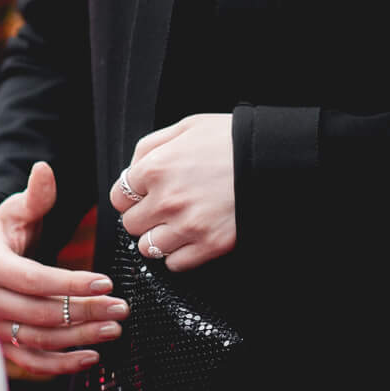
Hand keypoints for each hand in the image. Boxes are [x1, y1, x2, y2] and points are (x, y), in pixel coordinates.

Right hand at [0, 162, 129, 377]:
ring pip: (41, 340)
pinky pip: (33, 362)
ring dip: (80, 337)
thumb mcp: (14, 210)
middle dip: (86, 311)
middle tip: (122, 307)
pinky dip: (62, 365)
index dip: (72, 283)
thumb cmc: (1, 234)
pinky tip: (92, 358)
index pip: (35, 279)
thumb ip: (35, 195)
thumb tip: (45, 168)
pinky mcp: (2, 345)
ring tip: (114, 328)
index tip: (106, 282)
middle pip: (42, 313)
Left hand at [111, 114, 235, 272]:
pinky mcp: (209, 245)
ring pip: (148, 247)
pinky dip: (179, 253)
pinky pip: (175, 263)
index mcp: (156, 168)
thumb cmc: (230, 139)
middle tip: (162, 208)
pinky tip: (192, 236)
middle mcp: (166, 200)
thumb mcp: (186, 126)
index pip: (119, 196)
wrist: (270, 159)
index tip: (144, 195)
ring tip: (176, 224)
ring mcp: (187, 226)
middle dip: (144, 216)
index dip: (132, 195)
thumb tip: (133, 169)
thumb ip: (150, 146)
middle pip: (131, 224)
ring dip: (158, 237)